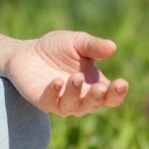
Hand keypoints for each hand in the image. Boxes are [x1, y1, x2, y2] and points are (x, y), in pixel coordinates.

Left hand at [6, 30, 130, 116]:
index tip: (122, 83)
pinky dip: (54, 93)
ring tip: (75, 77)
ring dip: (75, 93)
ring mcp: (61, 102)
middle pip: (94, 104)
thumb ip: (94, 46)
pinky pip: (50, 102)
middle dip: (98, 97)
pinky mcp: (43, 101)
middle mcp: (80, 98)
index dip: (118, 93)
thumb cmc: (56, 48)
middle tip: (101, 87)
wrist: (26, 52)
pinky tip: (57, 81)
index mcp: (94, 85)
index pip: (111, 97)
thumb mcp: (77, 42)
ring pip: (73, 106)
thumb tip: (113, 47)